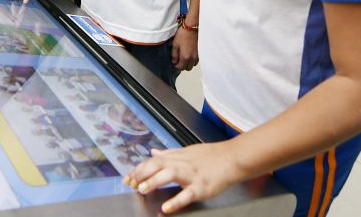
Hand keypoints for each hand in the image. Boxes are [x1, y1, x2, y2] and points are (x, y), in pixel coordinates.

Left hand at [126, 143, 241, 213]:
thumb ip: (168, 153)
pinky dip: (176, 201)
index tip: (127, 178)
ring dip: (154, 181)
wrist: (232, 158)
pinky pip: (187, 194)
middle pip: (158, 165)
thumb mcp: (187, 151)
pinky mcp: (201, 187)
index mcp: (177, 157)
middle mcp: (182, 164)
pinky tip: (166, 208)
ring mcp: (192, 176)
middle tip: (131, 183)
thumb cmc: (211, 156)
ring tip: (142, 189)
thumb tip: (152, 152)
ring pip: (170, 174)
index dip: (139, 169)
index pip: (153, 161)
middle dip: (142, 174)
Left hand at [172, 27, 198, 70]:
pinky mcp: (200, 52)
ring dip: (189, 63)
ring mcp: (197, 55)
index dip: (176, 66)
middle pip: (188, 68)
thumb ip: (174, 55)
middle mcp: (192, 58)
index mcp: (185, 57)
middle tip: (179, 60)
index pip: (181, 68)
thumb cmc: (183, 35)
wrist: (192, 27)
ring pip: (193, 65)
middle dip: (183, 66)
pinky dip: (193, 59)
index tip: (174, 61)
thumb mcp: (175, 44)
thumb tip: (174, 61)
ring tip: (185, 56)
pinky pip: (196, 60)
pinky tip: (190, 54)